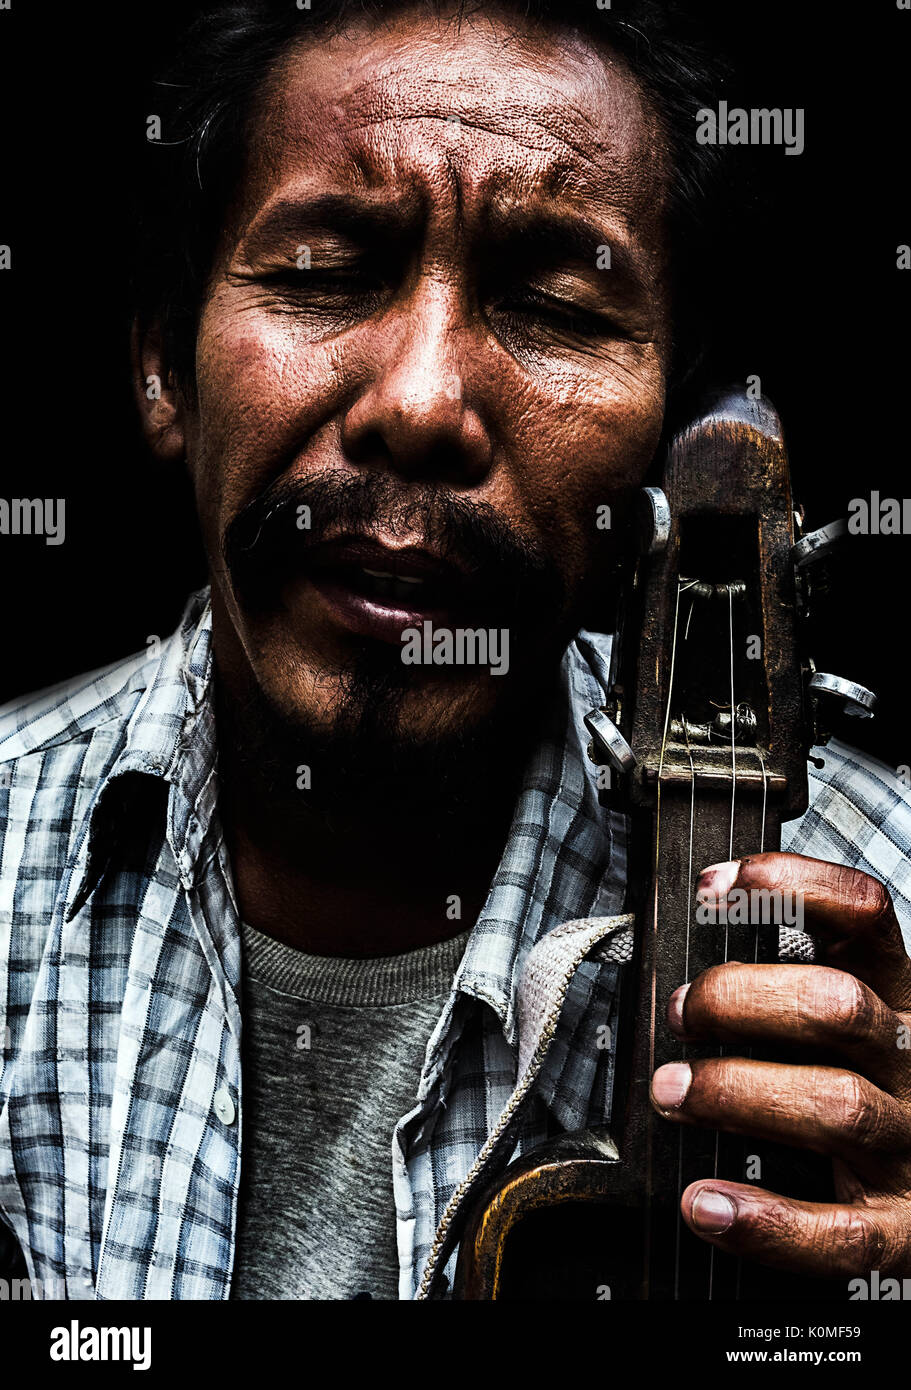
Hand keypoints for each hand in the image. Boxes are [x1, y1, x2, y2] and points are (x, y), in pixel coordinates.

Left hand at [649, 852, 910, 1281]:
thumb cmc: (855, 1095)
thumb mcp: (841, 1026)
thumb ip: (784, 990)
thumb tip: (680, 971)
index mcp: (897, 997)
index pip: (864, 915)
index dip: (792, 887)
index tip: (714, 887)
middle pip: (837, 1006)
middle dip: (742, 1001)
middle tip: (682, 1014)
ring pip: (836, 1106)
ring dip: (737, 1093)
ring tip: (671, 1093)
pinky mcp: (903, 1231)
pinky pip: (841, 1233)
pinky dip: (767, 1222)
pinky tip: (704, 1205)